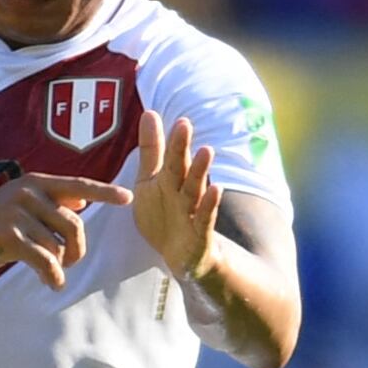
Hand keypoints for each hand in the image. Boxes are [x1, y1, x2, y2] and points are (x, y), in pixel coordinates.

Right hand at [0, 172, 132, 290]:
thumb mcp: (21, 205)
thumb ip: (52, 202)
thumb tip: (83, 201)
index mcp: (36, 183)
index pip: (79, 185)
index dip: (104, 192)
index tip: (128, 198)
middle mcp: (29, 193)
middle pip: (75, 225)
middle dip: (77, 249)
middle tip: (69, 263)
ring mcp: (18, 213)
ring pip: (59, 246)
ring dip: (61, 266)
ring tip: (52, 272)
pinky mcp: (10, 236)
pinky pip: (45, 260)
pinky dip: (52, 276)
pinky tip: (51, 283)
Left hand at [129, 109, 221, 280]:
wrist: (179, 254)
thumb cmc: (165, 213)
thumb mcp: (151, 181)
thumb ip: (152, 150)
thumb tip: (150, 112)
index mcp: (170, 179)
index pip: (171, 156)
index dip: (172, 139)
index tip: (176, 117)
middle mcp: (183, 192)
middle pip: (181, 168)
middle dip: (182, 148)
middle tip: (184, 124)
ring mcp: (192, 212)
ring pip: (195, 190)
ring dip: (200, 171)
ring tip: (207, 151)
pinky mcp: (199, 235)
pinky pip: (204, 219)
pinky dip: (210, 205)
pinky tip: (217, 189)